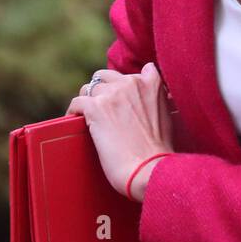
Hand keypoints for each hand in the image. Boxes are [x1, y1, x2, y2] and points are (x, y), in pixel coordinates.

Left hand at [67, 63, 174, 201]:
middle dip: (102, 91)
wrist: (149, 169)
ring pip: (89, 89)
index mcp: (151, 83)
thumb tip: (146, 95)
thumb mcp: (167, 115)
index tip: (121, 98)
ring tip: (86, 117)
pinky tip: (73, 122)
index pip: (134, 72)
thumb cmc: (159, 152)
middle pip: (106, 78)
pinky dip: (73, 112)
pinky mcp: (95, 108)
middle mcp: (131, 82)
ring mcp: (112, 94)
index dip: (125, 85)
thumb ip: (156, 98)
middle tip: (101, 109)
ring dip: (87, 101)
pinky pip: (76, 103)